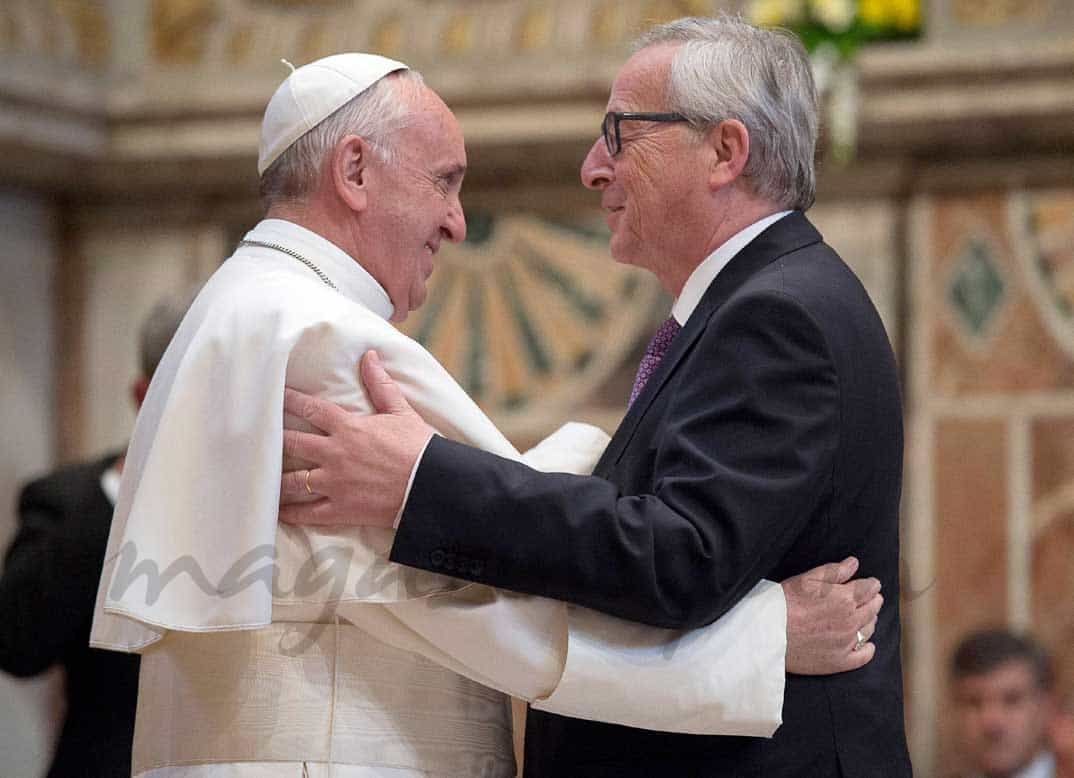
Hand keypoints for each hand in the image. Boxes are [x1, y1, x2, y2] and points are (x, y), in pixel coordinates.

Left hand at [278, 350, 433, 526]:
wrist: (431, 484)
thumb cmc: (419, 447)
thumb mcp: (401, 411)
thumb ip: (380, 384)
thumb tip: (369, 356)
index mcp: (348, 428)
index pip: (311, 409)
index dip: (290, 400)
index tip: (274, 396)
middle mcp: (335, 454)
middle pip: (292, 444)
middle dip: (274, 439)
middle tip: (256, 437)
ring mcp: (334, 483)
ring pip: (293, 481)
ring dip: (276, 479)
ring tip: (262, 477)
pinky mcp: (341, 509)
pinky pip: (308, 513)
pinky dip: (291, 513)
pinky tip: (280, 512)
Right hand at [782, 557, 882, 674]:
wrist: (768, 633)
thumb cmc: (785, 602)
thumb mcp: (807, 579)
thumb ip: (834, 571)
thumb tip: (854, 564)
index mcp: (844, 599)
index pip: (869, 589)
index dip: (872, 584)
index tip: (872, 583)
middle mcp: (850, 621)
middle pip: (872, 609)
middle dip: (873, 600)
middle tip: (871, 598)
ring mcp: (846, 643)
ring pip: (869, 629)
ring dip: (870, 620)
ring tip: (865, 616)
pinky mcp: (839, 661)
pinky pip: (863, 656)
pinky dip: (868, 648)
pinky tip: (866, 644)